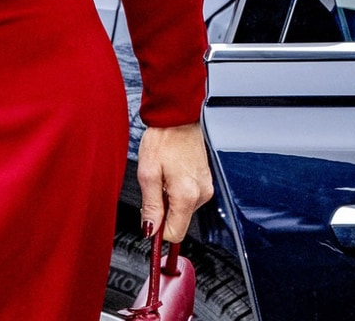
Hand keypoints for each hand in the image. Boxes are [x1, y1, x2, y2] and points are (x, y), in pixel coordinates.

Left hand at [137, 123, 215, 243]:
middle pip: (179, 222)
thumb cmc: (163, 141)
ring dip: (170, 200)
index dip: (158, 231)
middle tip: (153, 188)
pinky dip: (177, 192)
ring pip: (184, 210)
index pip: (175, 233)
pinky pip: (189, 198)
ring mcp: (206, 188)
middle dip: (163, 212)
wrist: (178, 120)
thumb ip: (150, 205)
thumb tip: (150, 229)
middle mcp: (201, 195)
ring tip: (163, 177)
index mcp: (187, 195)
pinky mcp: (206, 182)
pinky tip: (171, 174)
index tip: (148, 222)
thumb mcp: (148, 174)